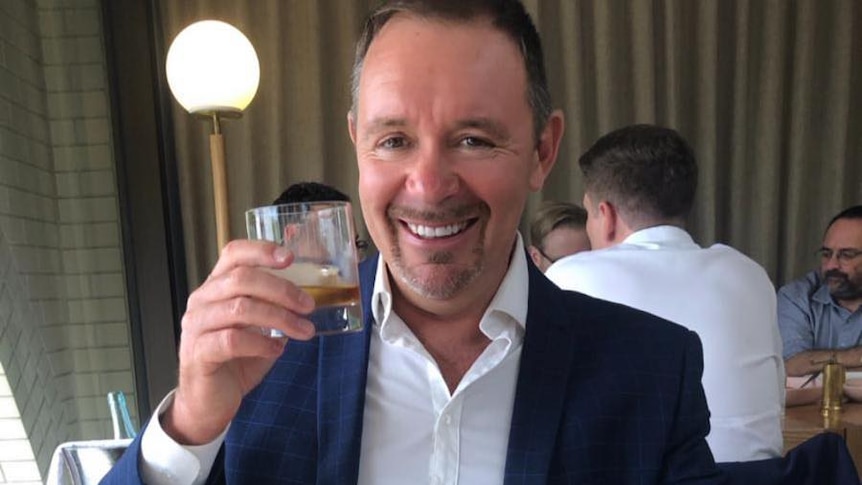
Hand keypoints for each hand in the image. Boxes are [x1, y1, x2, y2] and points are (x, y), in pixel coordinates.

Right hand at [162, 240, 316, 443]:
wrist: (208, 403)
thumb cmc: (235, 361)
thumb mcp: (259, 328)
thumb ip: (274, 308)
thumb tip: (309, 295)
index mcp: (216, 288)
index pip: (233, 254)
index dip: (261, 250)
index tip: (290, 257)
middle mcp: (202, 301)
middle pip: (242, 278)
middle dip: (282, 290)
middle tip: (308, 306)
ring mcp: (196, 327)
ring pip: (240, 308)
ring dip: (279, 317)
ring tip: (304, 330)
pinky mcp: (198, 353)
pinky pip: (232, 340)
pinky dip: (261, 343)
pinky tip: (277, 350)